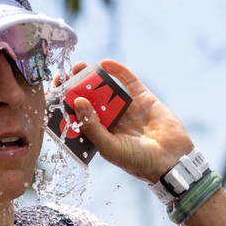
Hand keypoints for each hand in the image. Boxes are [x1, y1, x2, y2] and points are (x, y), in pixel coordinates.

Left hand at [61, 59, 195, 182]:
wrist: (171, 159)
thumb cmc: (137, 161)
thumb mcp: (108, 146)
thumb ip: (91, 125)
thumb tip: (77, 101)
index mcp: (99, 134)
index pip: (78, 116)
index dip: (66, 104)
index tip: (54, 92)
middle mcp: (111, 120)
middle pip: (90, 99)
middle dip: (77, 86)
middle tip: (65, 74)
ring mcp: (127, 108)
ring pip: (106, 88)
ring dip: (93, 76)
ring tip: (80, 66)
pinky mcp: (143, 98)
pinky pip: (128, 81)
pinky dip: (117, 71)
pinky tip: (105, 64)